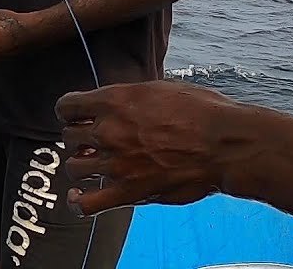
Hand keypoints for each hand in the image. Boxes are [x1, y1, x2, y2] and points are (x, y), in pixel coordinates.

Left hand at [55, 80, 239, 216]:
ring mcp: (117, 164)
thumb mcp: (159, 89)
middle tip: (92, 141)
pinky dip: (78, 202)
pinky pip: (88, 203)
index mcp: (113, 101)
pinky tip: (77, 197)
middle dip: (78, 138)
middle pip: (68, 136)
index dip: (68, 111)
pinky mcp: (129, 191)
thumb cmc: (201, 112)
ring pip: (73, 166)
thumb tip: (116, 103)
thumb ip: (128, 97)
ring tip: (93, 164)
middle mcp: (108, 131)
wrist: (226, 145)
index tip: (75, 116)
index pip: (66, 106)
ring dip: (80, 165)